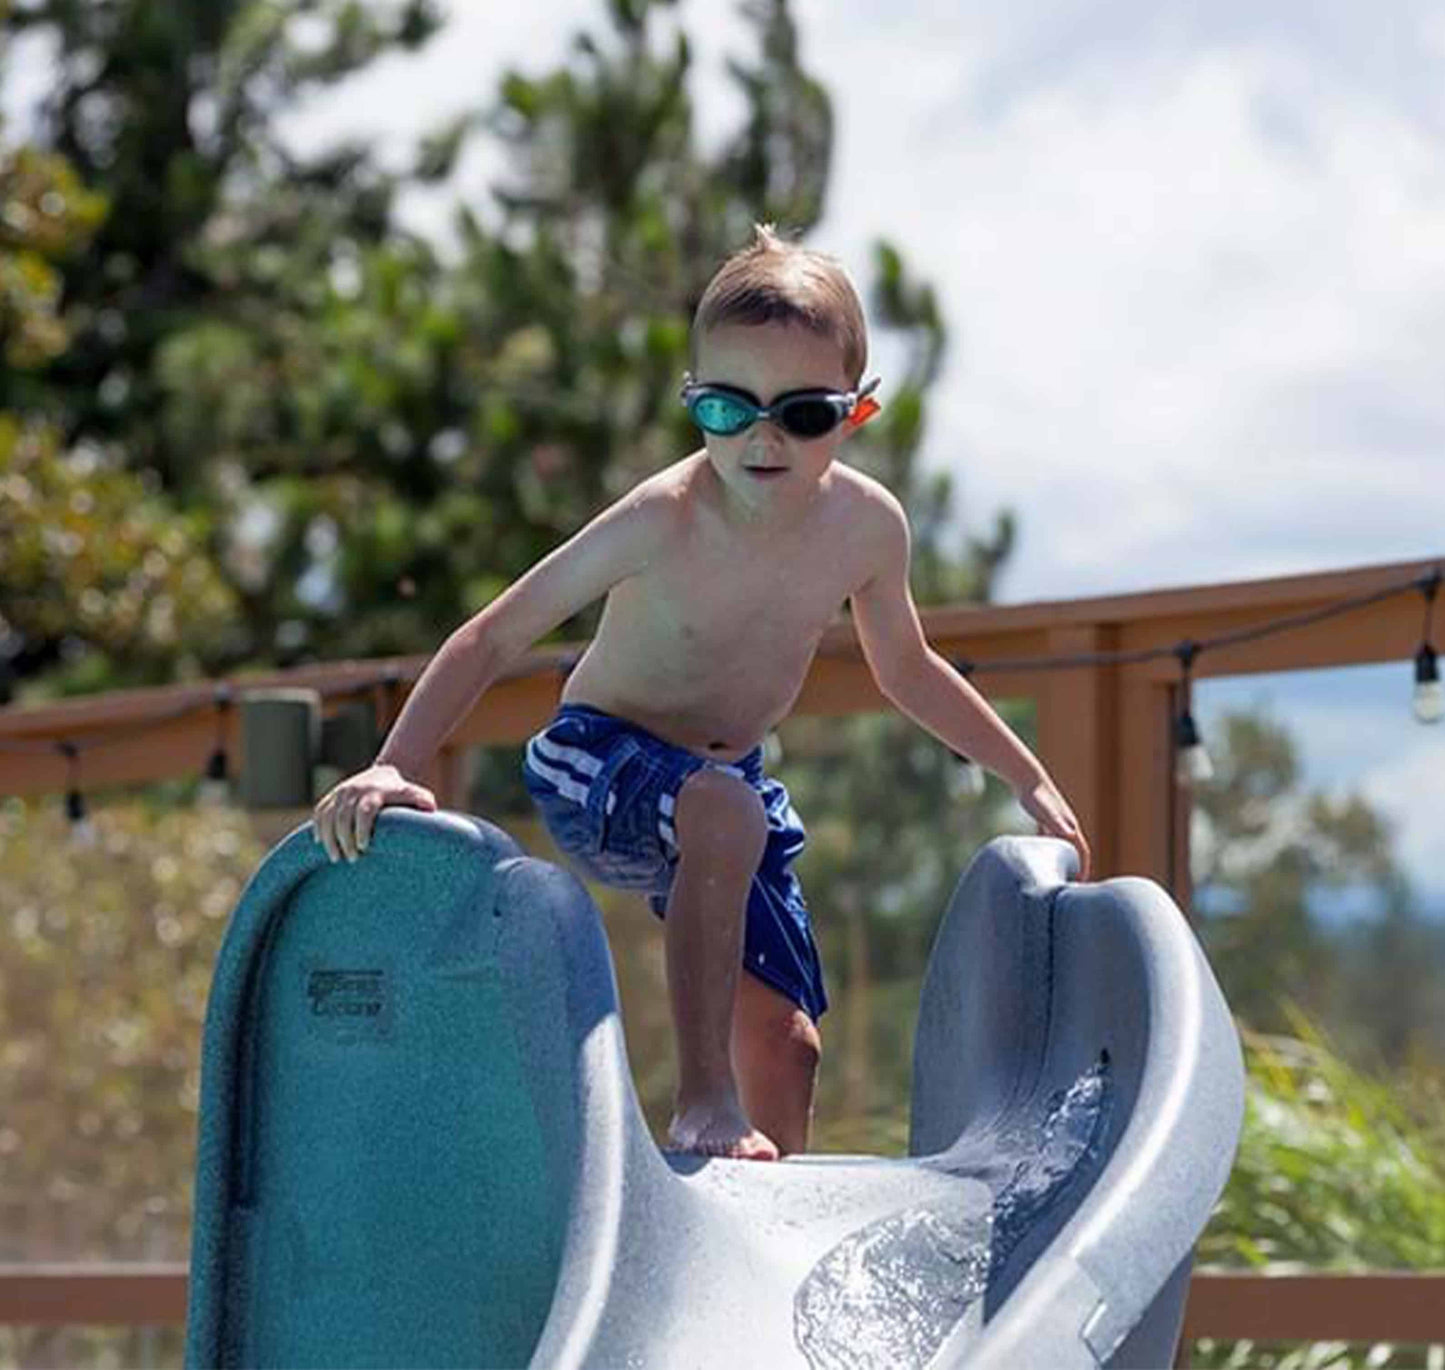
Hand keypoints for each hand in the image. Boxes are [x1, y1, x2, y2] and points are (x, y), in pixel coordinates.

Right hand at [312, 763, 436, 863]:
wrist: (383, 773)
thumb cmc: (400, 791)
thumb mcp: (414, 793)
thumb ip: (422, 799)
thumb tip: (431, 807)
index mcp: (373, 791)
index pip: (364, 810)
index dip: (362, 829)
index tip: (363, 847)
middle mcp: (353, 790)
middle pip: (343, 817)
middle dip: (344, 840)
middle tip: (351, 859)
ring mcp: (339, 793)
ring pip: (327, 816)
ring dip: (329, 838)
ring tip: (335, 858)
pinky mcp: (330, 797)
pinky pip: (319, 812)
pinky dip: (317, 828)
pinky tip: (320, 843)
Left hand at [1014, 775, 1091, 880]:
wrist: (1026, 777)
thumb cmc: (1035, 796)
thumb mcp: (1045, 813)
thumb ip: (1057, 824)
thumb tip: (1071, 836)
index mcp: (1069, 827)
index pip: (1082, 852)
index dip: (1083, 868)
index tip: (1079, 884)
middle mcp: (1066, 824)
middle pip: (1074, 850)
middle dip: (1074, 867)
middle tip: (1068, 885)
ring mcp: (1055, 820)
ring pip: (1061, 843)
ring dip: (1061, 858)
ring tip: (1053, 873)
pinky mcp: (1043, 817)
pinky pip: (1048, 837)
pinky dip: (1046, 847)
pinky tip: (1036, 856)